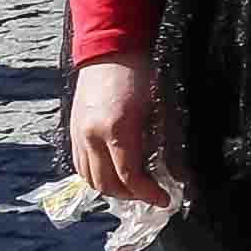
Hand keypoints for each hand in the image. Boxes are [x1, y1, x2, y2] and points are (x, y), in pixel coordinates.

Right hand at [67, 57, 164, 205]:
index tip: (165, 199)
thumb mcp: (161, 107)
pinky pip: (80, 165)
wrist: (109, 50)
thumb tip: (178, 174)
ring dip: (113, 189)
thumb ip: (167, 143)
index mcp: (116, 129)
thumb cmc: (140, 73)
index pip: (129, 177)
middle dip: (131, 195)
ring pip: (90, 179)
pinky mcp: (71, 132)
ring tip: (136, 187)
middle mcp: (91, 136)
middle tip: (152, 194)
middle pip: (107, 184)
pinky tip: (116, 173)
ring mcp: (77, 135)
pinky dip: (97, 176)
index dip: (148, 193)